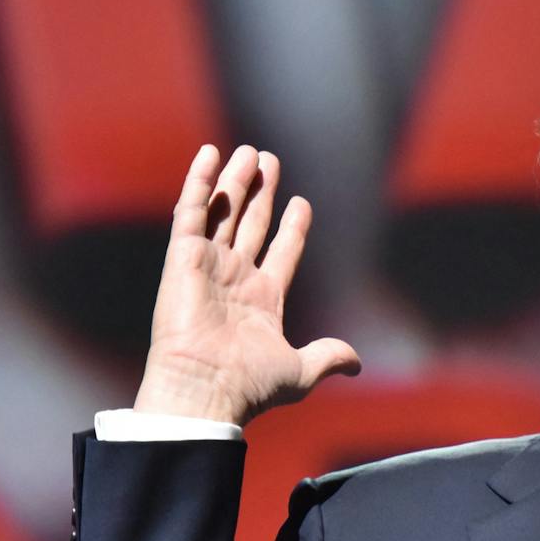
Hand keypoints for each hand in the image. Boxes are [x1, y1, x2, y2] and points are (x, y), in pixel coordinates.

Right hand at [133, 144, 360, 425]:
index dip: (292, 228)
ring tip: (250, 151)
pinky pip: (191, 211)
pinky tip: (211, 155)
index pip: (282, 252)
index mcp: (263, 301)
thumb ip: (328, 356)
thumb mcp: (301, 371)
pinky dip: (199, 181)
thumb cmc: (249, 385)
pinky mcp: (182, 257)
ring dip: (236, 181)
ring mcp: (208, 266)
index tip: (301, 203)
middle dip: (261, 192)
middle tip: (269, 160)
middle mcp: (235, 279)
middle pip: (252, 224)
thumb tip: (356, 363)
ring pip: (225, 211)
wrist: (205, 389)